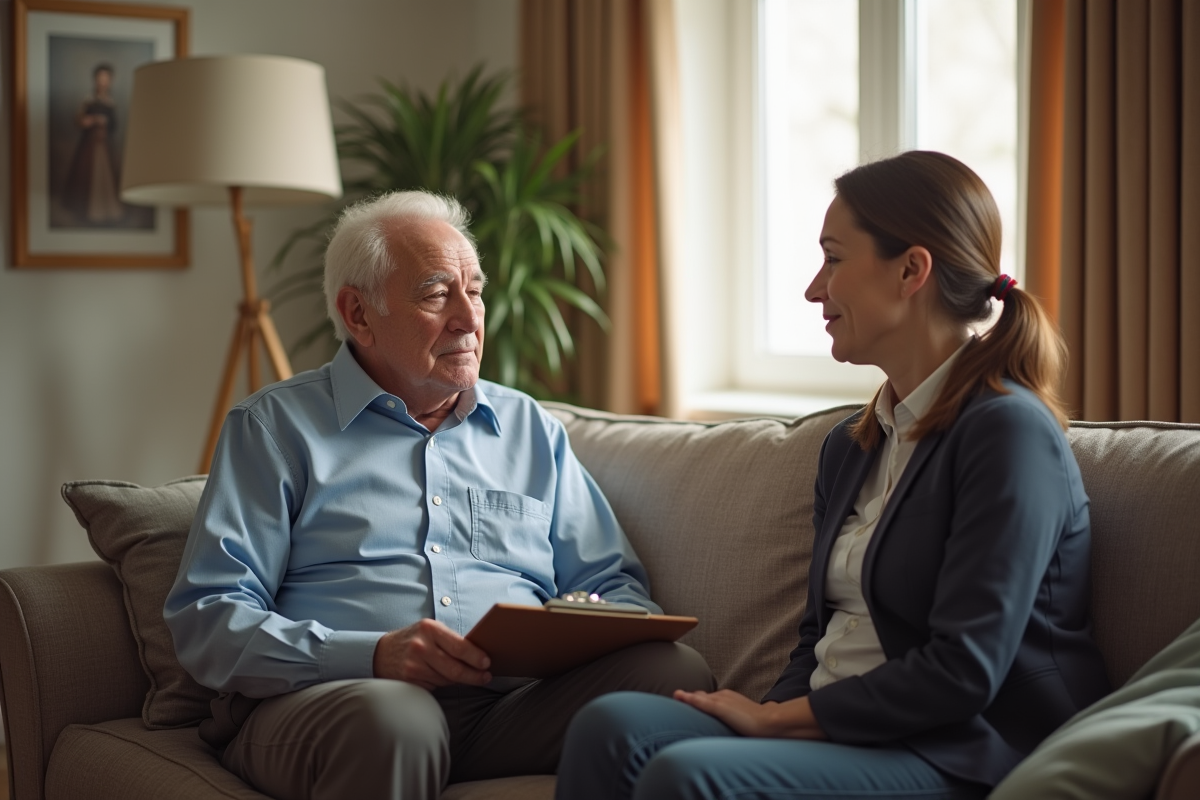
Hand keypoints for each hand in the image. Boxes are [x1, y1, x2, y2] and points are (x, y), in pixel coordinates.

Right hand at [373, 618, 491, 689]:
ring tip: (462, 675)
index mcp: (430, 629)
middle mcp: (421, 647)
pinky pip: (435, 686)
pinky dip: (441, 684)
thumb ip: (450, 639)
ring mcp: (414, 665)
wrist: (381, 653)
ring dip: (457, 680)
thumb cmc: (413, 639)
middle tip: (485, 677)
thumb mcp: (429, 630)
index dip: (476, 657)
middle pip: (455, 668)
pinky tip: (440, 677)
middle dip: (474, 675)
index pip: (460, 647)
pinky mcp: (409, 680)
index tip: (487, 663)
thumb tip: (478, 653)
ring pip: (447, 679)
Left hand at [673, 690, 826, 739]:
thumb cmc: (760, 724)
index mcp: (728, 697)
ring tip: (674, 696)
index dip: (695, 700)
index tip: (685, 701)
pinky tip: (680, 696)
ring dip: (686, 698)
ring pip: (698, 698)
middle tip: (676, 698)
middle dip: (688, 698)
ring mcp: (721, 701)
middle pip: (700, 696)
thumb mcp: (742, 718)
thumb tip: (732, 726)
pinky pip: (701, 702)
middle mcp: (723, 696)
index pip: (707, 698)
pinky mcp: (721, 707)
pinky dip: (690, 699)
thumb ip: (733, 719)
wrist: (770, 722)